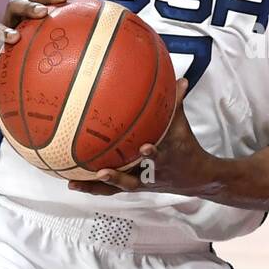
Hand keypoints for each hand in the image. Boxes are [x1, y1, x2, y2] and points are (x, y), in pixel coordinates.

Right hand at [0, 0, 68, 84]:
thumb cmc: (14, 54)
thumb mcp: (33, 48)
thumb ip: (57, 48)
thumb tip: (94, 56)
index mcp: (22, 19)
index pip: (35, 1)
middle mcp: (7, 24)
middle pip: (14, 6)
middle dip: (29, 7)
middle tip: (42, 12)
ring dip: (5, 33)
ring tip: (14, 39)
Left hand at [68, 79, 212, 195]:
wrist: (194, 177)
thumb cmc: (185, 148)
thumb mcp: (182, 126)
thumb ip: (176, 102)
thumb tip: (179, 79)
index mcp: (165, 157)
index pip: (160, 155)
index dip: (153, 153)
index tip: (145, 147)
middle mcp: (151, 173)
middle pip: (134, 179)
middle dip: (118, 177)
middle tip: (101, 172)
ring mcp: (140, 182)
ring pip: (118, 187)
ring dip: (97, 186)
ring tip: (76, 182)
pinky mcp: (132, 185)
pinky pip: (111, 189)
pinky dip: (92, 187)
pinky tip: (73, 183)